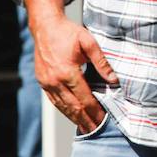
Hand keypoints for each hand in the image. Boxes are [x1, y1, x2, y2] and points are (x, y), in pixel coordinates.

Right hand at [28, 11, 118, 133]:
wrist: (45, 26)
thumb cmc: (68, 32)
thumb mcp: (89, 42)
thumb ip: (101, 62)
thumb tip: (114, 79)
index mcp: (67, 71)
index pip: (84, 98)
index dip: (94, 110)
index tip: (103, 119)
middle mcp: (54, 80)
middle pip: (72, 106)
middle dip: (85, 119)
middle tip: (97, 130)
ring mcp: (46, 82)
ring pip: (61, 106)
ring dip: (74, 118)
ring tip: (86, 128)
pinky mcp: (42, 81)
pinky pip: (53, 100)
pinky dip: (63, 110)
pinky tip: (71, 116)